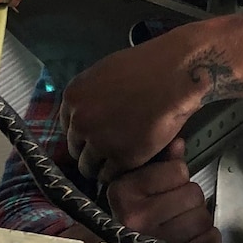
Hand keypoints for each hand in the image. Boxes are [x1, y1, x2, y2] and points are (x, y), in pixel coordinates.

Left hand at [59, 21, 241, 178]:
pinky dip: (120, 173)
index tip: (96, 136)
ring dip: (102, 166)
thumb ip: (93, 96)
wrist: (174, 76)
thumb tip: (92, 113)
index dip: (84, 133)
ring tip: (119, 161)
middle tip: (110, 150)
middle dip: (90, 151)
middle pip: (75, 148)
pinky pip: (111, 175)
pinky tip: (131, 164)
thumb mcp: (106, 74)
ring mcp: (98, 141)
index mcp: (74, 97)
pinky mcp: (120, 157)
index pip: (68, 127)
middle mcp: (80, 121)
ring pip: (89, 166)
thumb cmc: (148, 67)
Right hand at [103, 141, 218, 242]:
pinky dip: (205, 238)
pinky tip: (187, 239)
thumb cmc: (134, 218)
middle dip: (188, 200)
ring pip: (203, 217)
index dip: (176, 176)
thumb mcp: (137, 185)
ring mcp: (157, 241)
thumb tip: (178, 144)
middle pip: (194, 193)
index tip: (163, 187)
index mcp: (124, 193)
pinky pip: (210, 238)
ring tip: (179, 224)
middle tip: (174, 209)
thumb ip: (160, 162)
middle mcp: (136, 217)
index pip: (178, 170)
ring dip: (197, 219)